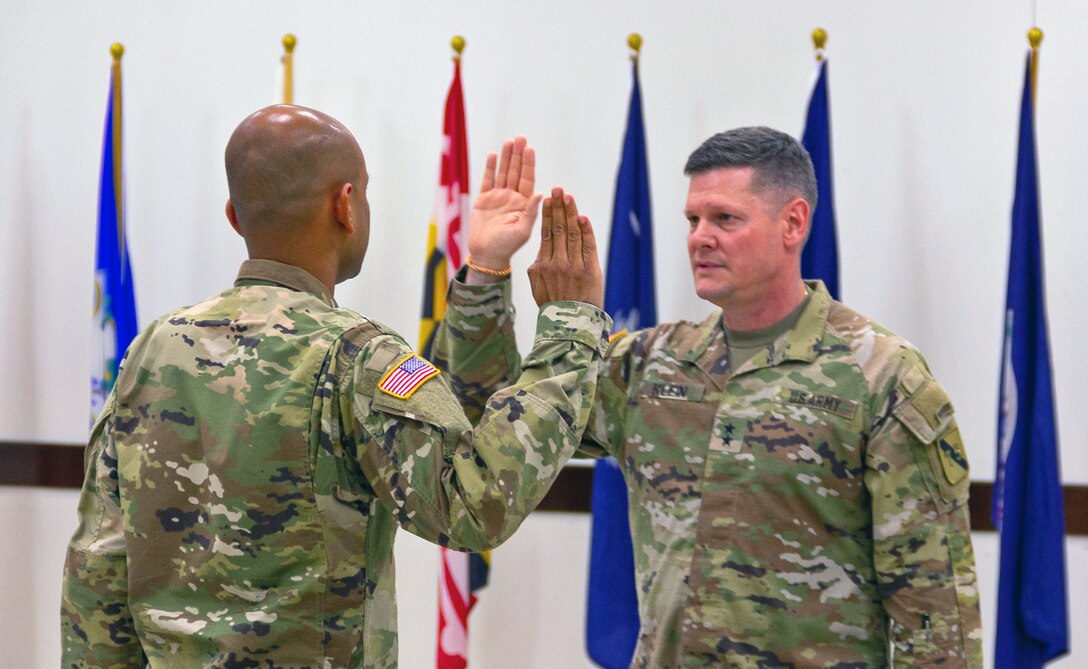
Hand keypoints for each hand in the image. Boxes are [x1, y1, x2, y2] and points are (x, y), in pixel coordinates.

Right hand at [466, 136, 541, 281]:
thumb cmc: (506, 247)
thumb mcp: (522, 231)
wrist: (486, 255)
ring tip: (509, 141)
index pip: (528, 179)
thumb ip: (530, 212)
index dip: (529, 164)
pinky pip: (488, 180)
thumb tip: (540, 193)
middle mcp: (512, 198)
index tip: (530, 149)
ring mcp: (498, 197)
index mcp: (524, 204)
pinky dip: (490, 168)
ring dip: (506, 157)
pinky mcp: (484, 199)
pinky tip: (494, 155)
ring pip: (503, 172)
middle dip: (518, 155)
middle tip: (521, 138)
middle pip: (516, 171)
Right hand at [527, 187, 602, 306]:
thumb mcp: (537, 287)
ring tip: (568, 197)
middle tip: (558, 189)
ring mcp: (573, 267)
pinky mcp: (589, 271)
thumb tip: (540, 250)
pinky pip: (587, 246)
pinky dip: (585, 231)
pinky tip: (582, 218)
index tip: (547, 198)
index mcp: (542, 265)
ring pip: (572, 234)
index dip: (547, 214)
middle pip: (557, 229)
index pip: (545, 233)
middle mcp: (557, 263)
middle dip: (558, 207)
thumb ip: (537, 267)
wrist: (570, 326)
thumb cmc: (553, 306)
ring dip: (571, 213)